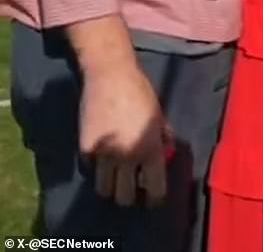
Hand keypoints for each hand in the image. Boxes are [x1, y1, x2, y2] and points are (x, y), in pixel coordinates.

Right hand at [79, 63, 170, 207]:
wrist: (110, 75)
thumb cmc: (140, 91)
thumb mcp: (158, 115)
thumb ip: (162, 137)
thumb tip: (165, 155)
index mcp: (150, 149)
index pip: (155, 189)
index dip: (155, 197)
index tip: (152, 196)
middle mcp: (128, 157)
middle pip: (124, 198)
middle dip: (128, 195)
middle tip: (129, 186)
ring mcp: (105, 155)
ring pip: (103, 189)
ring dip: (109, 185)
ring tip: (112, 174)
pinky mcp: (86, 148)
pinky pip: (90, 168)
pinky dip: (94, 164)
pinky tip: (100, 151)